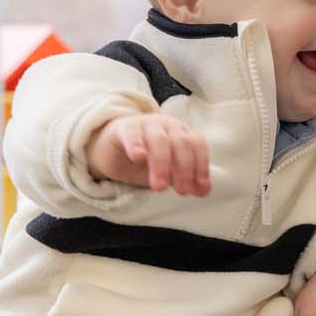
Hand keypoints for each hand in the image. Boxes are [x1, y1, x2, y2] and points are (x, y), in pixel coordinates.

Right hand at [86, 113, 209, 194]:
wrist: (111, 149)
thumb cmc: (145, 161)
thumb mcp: (168, 172)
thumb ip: (185, 179)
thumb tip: (204, 191)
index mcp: (182, 132)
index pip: (197, 144)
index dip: (200, 166)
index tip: (198, 187)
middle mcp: (167, 125)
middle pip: (181, 143)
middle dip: (184, 169)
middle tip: (181, 192)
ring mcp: (146, 123)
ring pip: (159, 140)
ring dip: (162, 164)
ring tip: (160, 187)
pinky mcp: (124, 127)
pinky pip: (131, 133)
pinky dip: (136, 144)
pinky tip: (138, 157)